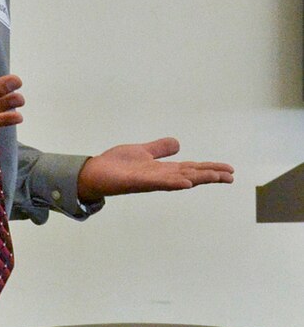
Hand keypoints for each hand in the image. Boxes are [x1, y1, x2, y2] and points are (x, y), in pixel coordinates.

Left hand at [77, 137, 233, 201]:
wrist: (94, 172)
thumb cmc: (116, 165)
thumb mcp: (142, 151)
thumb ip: (159, 149)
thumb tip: (178, 143)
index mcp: (162, 170)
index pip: (191, 169)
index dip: (209, 169)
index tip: (229, 170)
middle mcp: (160, 177)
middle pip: (190, 175)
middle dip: (210, 175)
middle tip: (231, 176)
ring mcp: (149, 180)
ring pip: (179, 179)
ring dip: (198, 178)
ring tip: (216, 177)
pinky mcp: (137, 181)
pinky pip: (157, 183)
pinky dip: (172, 182)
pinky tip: (186, 182)